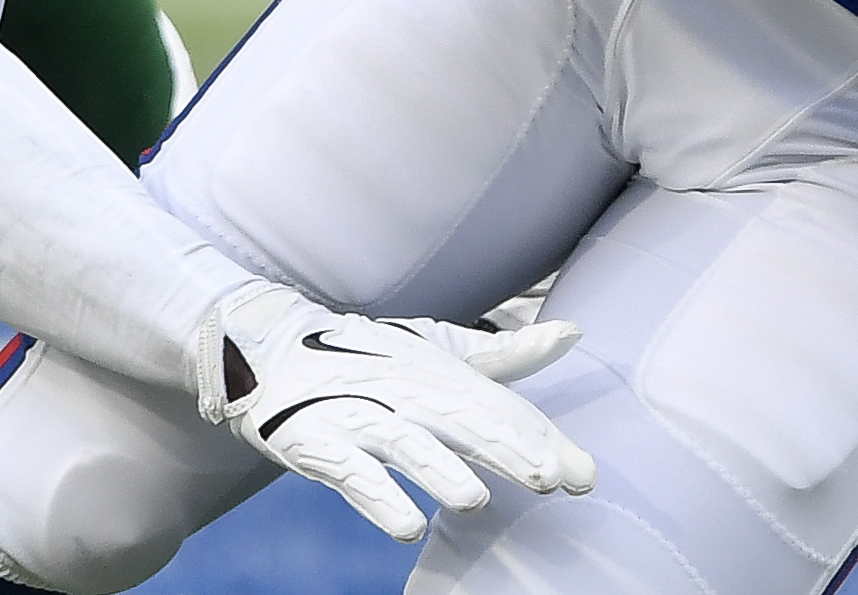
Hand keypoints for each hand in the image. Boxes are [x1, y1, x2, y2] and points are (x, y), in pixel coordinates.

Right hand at [195, 281, 595, 542]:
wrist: (273, 350)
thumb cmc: (373, 357)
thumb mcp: (440, 350)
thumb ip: (506, 356)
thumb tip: (574, 332)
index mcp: (441, 372)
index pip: (500, 407)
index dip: (541, 440)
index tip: (584, 476)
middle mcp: (406, 391)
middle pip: (462, 422)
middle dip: (505, 450)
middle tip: (549, 478)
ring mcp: (361, 417)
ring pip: (406, 446)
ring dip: (439, 472)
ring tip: (474, 500)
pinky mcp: (320, 444)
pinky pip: (351, 474)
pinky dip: (378, 498)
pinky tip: (408, 526)